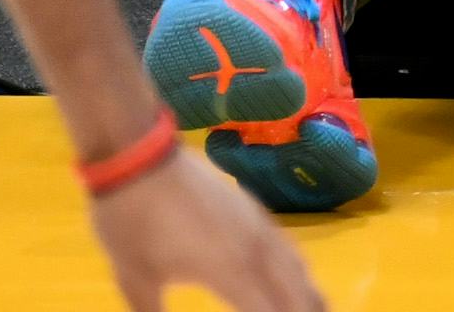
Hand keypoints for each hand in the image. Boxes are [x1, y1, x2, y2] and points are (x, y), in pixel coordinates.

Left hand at [88, 150, 323, 311]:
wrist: (141, 157)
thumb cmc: (133, 222)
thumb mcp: (136, 279)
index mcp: (228, 270)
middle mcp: (254, 249)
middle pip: (295, 293)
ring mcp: (257, 225)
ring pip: (296, 267)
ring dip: (310, 295)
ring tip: (321, 310)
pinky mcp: (253, 209)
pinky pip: (287, 247)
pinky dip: (297, 270)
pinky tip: (295, 275)